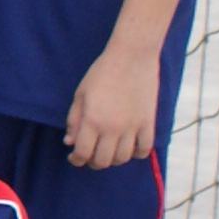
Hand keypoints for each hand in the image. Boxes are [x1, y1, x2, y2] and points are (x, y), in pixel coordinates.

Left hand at [66, 44, 159, 169]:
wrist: (132, 56)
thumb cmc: (102, 73)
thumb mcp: (81, 94)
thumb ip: (74, 120)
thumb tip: (70, 143)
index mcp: (92, 120)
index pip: (82, 153)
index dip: (76, 160)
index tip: (74, 157)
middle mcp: (112, 128)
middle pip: (102, 161)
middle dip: (93, 162)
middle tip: (90, 154)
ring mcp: (132, 127)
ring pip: (123, 158)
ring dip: (113, 159)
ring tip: (109, 150)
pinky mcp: (148, 123)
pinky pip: (144, 149)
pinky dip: (136, 153)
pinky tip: (129, 146)